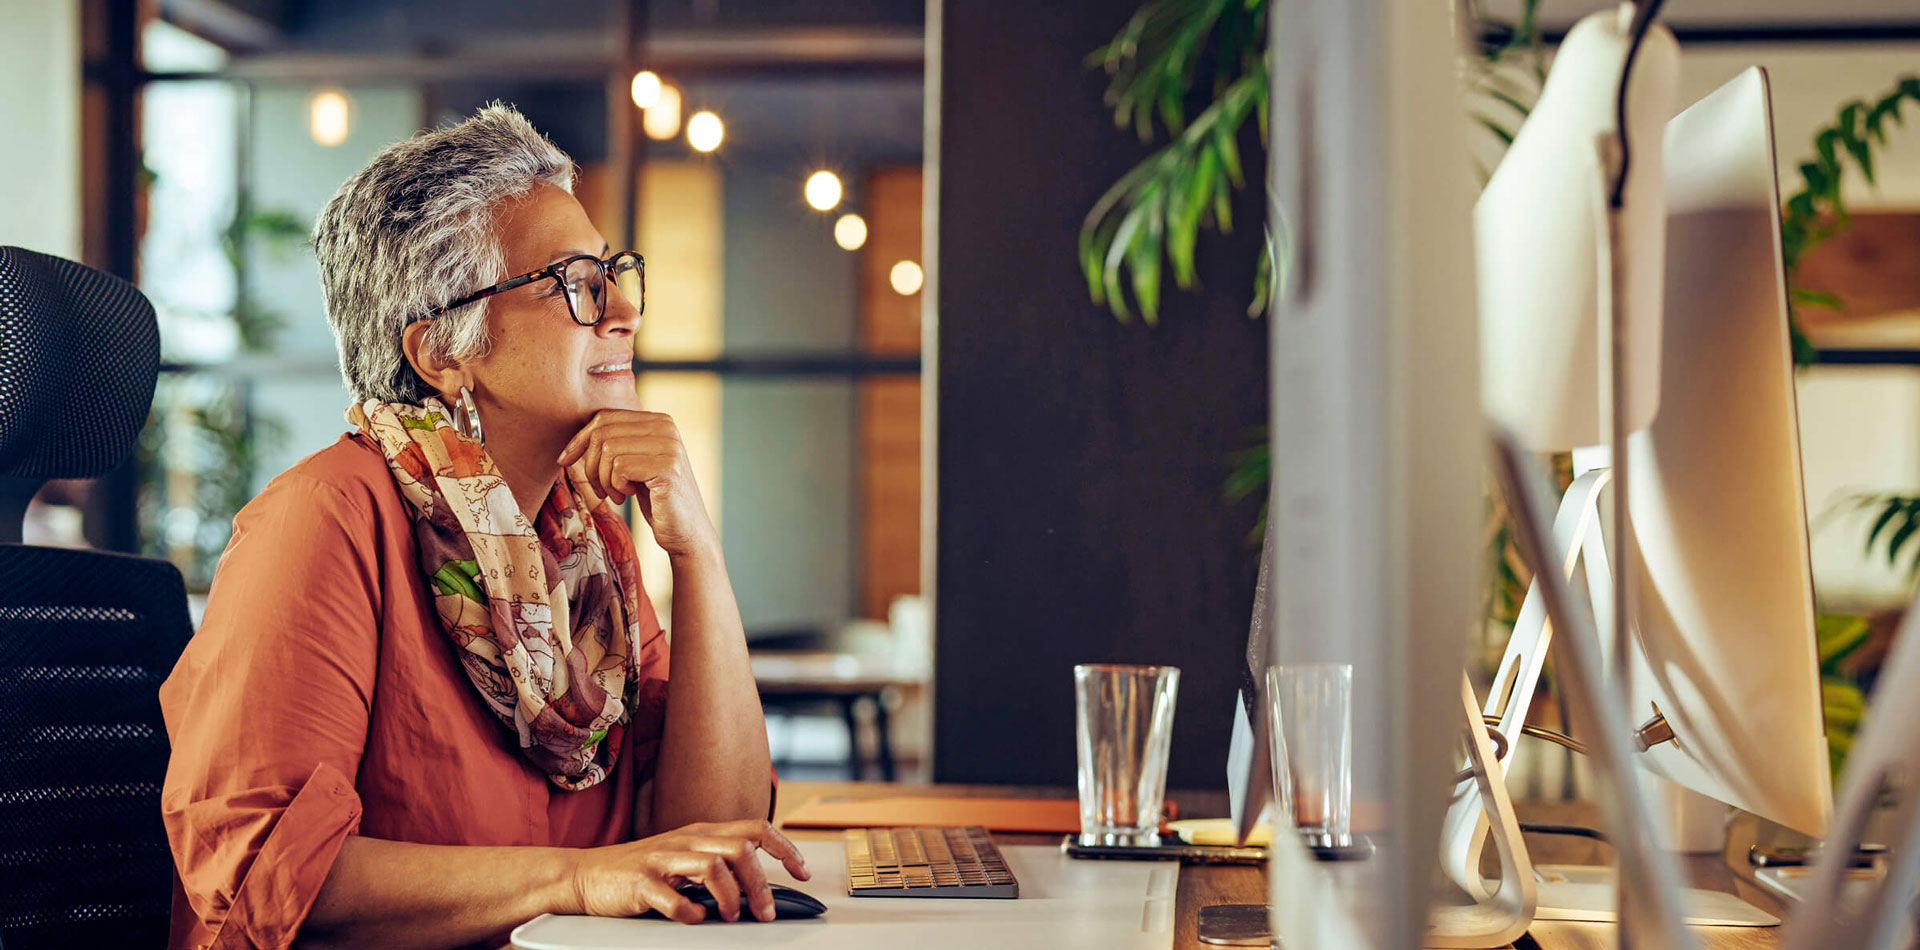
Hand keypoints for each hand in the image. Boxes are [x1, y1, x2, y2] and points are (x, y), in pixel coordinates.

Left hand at [558, 410, 716, 556]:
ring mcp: (669, 446)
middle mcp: (667, 427)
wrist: (686, 531)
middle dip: (591, 464)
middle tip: (600, 489)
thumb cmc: (656, 499)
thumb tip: (574, 438)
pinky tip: (629, 496)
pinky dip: (616, 487)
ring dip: (603, 479)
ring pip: (608, 450)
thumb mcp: (635, 464)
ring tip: (616, 495)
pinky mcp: (667, 468)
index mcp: (659, 421)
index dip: (580, 439)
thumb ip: (617, 442)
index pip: (605, 417)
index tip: (565, 460)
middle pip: (603, 432)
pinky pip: (620, 468)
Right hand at [567, 819, 810, 922]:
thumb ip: (718, 865)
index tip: (802, 872)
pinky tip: (694, 919)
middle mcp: (687, 841)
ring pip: (712, 867)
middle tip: (765, 912)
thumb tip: (759, 887)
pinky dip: (689, 911)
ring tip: (730, 917)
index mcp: (701, 833)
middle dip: (761, 883)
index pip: (755, 828)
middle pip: (740, 849)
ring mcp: (663, 859)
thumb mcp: (684, 859)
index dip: (784, 848)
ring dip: (730, 897)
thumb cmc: (641, 871)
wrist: (586, 874)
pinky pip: (672, 896)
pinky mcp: (641, 882)